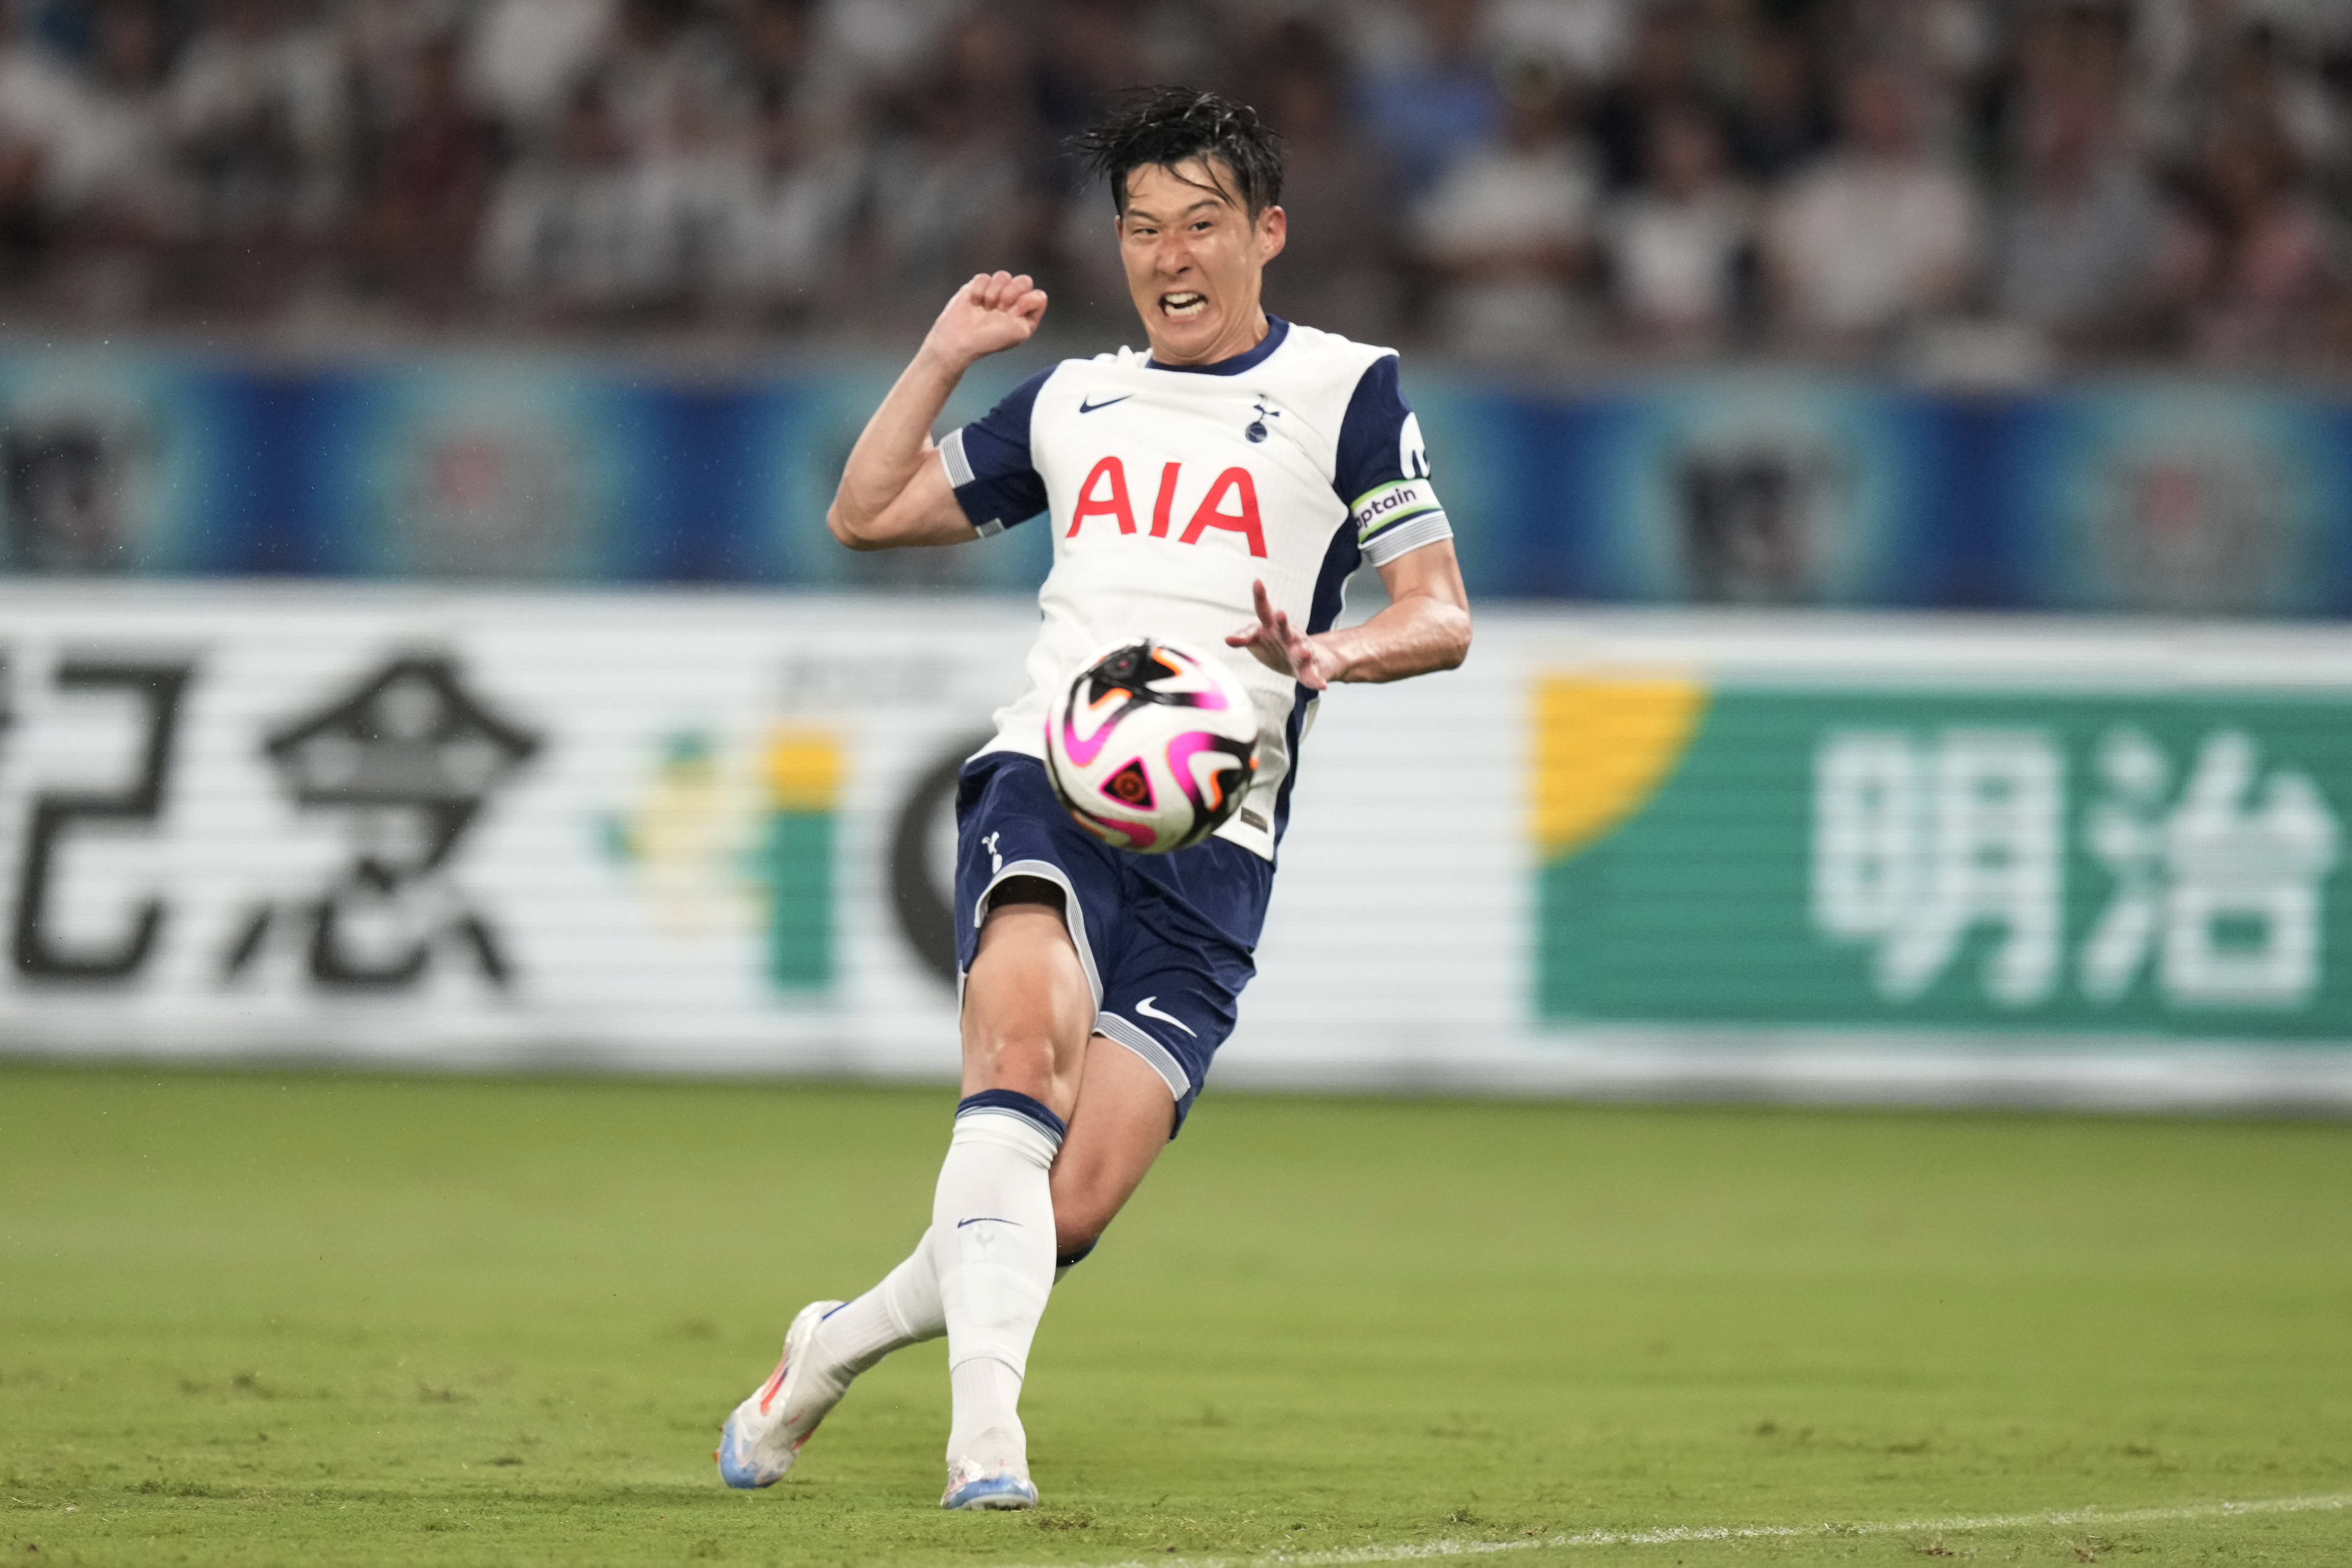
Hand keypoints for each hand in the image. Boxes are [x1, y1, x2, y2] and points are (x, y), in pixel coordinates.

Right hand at [921, 271, 1047, 369]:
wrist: (960, 339)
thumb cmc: (990, 339)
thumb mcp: (1021, 331)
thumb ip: (1034, 309)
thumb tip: (1028, 291)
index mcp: (1026, 314)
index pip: (1039, 296)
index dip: (1026, 302)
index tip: (1013, 315)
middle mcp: (1014, 301)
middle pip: (1025, 280)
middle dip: (1011, 293)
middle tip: (1000, 309)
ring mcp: (996, 292)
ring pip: (1004, 276)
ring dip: (994, 294)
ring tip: (986, 309)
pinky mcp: (979, 286)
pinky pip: (984, 277)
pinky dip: (978, 291)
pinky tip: (974, 304)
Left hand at [1227, 579, 1333, 690]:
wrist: (1311, 660)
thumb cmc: (1278, 645)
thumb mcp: (1258, 639)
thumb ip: (1245, 636)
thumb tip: (1227, 639)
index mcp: (1273, 628)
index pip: (1264, 611)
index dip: (1260, 598)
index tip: (1258, 582)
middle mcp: (1288, 637)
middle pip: (1284, 629)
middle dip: (1282, 623)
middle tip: (1280, 614)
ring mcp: (1301, 653)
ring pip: (1301, 651)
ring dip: (1301, 652)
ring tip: (1303, 652)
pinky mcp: (1310, 671)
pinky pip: (1312, 677)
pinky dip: (1316, 681)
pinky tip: (1321, 686)